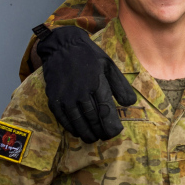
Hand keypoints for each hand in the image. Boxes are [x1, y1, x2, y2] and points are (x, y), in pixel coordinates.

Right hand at [36, 26, 136, 142]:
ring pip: (77, 120)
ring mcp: (66, 95)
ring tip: (92, 138)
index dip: (111, 125)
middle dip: (99, 131)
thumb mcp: (109, 66)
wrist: (62, 46)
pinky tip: (76, 131)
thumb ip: (120, 85)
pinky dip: (70, 127)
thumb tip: (130, 103)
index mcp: (97, 83)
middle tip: (104, 137)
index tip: (115, 132)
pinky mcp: (54, 97)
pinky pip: (62, 117)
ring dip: (85, 132)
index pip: (106, 111)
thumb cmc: (89, 56)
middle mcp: (81, 91)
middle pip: (92, 118)